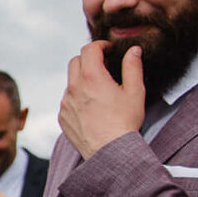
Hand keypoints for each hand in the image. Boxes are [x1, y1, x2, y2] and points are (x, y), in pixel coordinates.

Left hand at [58, 39, 146, 158]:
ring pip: (70, 81)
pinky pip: (67, 100)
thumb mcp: (135, 91)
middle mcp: (74, 88)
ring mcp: (65, 103)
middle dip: (89, 59)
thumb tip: (133, 50)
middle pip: (75, 61)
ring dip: (82, 79)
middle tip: (104, 65)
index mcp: (92, 78)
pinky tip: (92, 107)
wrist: (109, 151)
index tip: (109, 49)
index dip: (100, 45)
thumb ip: (133, 67)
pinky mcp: (62, 116)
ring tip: (100, 89)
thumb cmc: (125, 122)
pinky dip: (77, 96)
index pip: (89, 49)